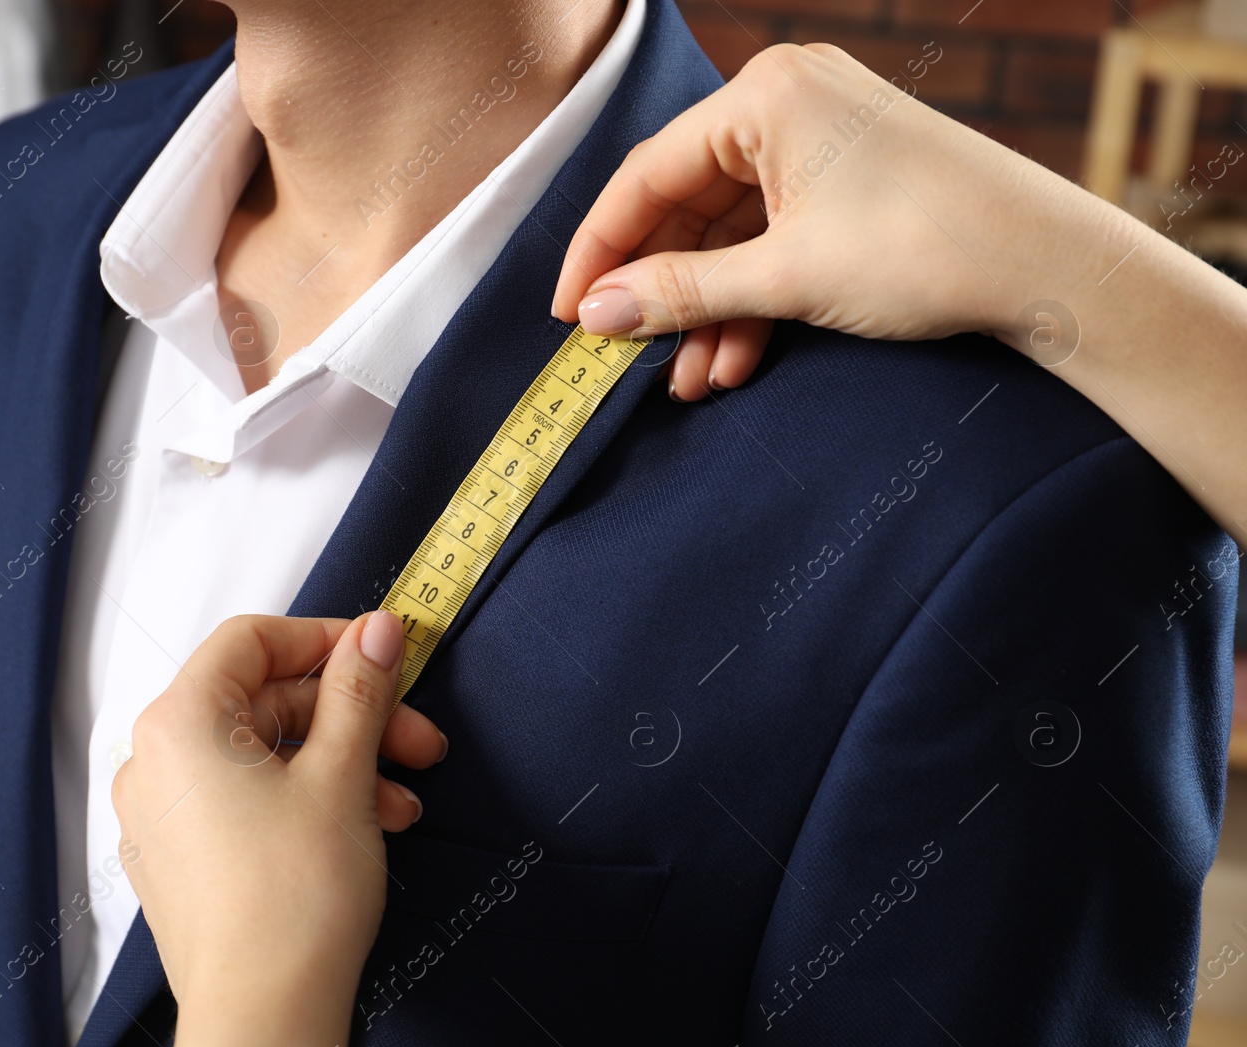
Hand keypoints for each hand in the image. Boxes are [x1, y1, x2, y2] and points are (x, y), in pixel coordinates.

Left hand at [112, 611, 446, 1046]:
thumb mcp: (342, 774)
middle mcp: (156, 763)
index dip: (326, 640)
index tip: (382, 654)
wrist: (265, 1017)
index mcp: (180, 723)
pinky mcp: (181, 860)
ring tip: (401, 802)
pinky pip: (245, 800)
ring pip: (263, 756)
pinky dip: (305, 800)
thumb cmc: (291, 904)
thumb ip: (359, 690)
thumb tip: (375, 633)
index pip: (252, 641)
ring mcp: (163, 816)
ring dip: (341, 766)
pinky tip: (364, 826)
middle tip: (415, 739)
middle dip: (352, 718)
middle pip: (264, 702)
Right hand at [551, 42, 1121, 399]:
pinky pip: (773, 240)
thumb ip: (680, 292)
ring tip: (690, 381)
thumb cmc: (925, 247)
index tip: (567, 314)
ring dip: (708, 311)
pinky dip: (753, 300)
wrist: (1050, 268)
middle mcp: (787, 103)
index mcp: (764, 94)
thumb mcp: (785, 277)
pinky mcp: (847, 183)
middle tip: (624, 356)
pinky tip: (737, 360)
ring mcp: (821, 143)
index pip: (646, 175)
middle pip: (686, 207)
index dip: (599, 251)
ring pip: (730, 234)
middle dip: (662, 293)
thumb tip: (594, 314)